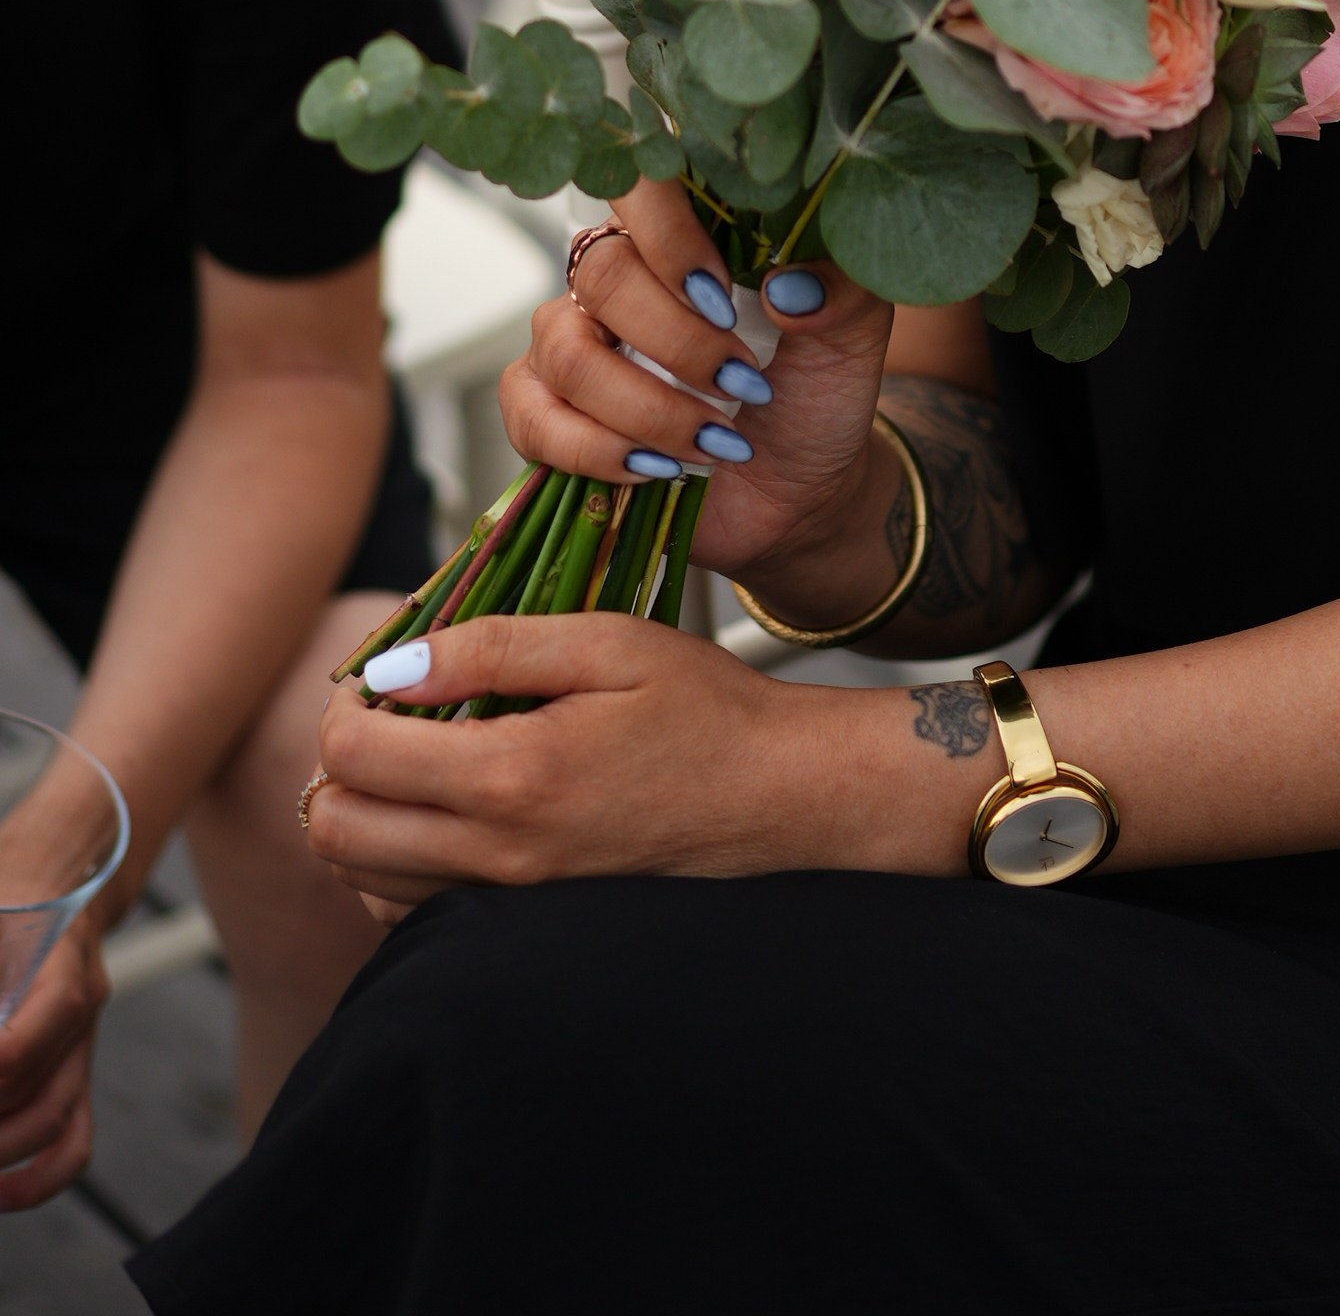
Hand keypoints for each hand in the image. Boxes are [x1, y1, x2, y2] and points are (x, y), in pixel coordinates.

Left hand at [0, 913, 104, 1210]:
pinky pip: (73, 1143)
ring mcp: (82, 1050)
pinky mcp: (74, 1077)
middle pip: (37, 1093)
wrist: (57, 880)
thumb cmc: (8, 898)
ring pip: (53, 1124)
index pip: (39, 1026)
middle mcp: (82, 1014)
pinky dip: (37, 1181)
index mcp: (64, 962)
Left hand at [301, 614, 941, 905]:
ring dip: (364, 812)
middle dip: (339, 765)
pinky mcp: (519, 926)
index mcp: (511, 776)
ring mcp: (505, 903)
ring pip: (360, 877)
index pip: (353, 756)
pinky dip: (396, 860)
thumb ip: (493, 646)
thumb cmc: (702, 711)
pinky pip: (408, 909)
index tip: (385, 676)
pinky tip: (447, 808)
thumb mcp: (607, 643)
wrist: (773, 797)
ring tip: (419, 757)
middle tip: (390, 716)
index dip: (348, 704)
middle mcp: (495, 856)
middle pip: (335, 830)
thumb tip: (390, 666)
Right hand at [505, 180, 893, 587]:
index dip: (670, 237)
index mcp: (684, 236)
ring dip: (649, 408)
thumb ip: (843, 294)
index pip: (639, 187)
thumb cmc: (815, 396)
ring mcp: (570, 343)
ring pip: (568, 353)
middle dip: (678, 343)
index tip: (724, 300)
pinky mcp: (544, 413)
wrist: (797, 492)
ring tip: (715, 439)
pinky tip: (660, 467)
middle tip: (741, 382)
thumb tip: (790, 285)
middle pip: (603, 275)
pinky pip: (533, 419)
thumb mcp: (852, 339)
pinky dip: (599, 451)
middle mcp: (615, 277)